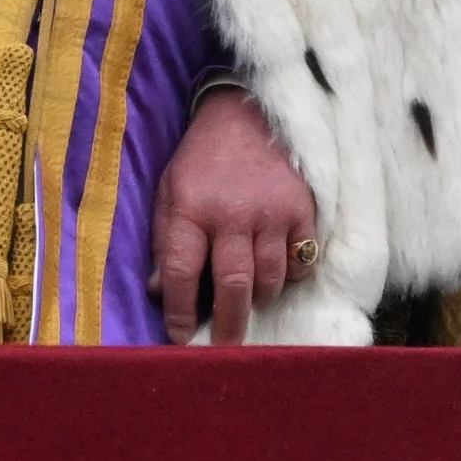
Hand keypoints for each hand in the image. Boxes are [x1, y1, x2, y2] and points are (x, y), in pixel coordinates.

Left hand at [150, 85, 316, 345]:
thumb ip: (163, 240)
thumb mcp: (169, 192)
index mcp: (190, 210)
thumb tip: (158, 291)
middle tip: (227, 347)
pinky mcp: (301, 207)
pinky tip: (280, 270)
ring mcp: (271, 212)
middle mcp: (232, 215)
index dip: (179, 312)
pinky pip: (302, 259)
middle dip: (229, 325)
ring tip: (252, 300)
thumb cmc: (201, 160)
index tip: (180, 336)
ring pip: (271, 279)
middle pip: (233, 286)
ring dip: (260, 298)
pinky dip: (293, 273)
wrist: (246, 113)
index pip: (180, 273)